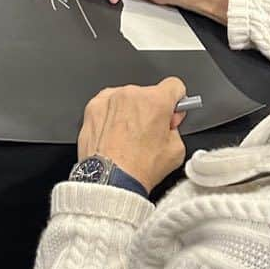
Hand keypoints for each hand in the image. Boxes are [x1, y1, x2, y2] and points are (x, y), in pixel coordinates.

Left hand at [76, 77, 187, 192]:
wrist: (110, 182)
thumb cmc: (139, 169)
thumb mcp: (176, 151)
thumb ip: (176, 129)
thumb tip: (170, 123)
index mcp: (156, 101)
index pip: (174, 85)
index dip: (176, 101)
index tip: (172, 112)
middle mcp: (131, 95)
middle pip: (148, 94)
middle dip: (151, 110)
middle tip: (148, 133)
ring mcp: (110, 99)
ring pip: (127, 99)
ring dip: (130, 112)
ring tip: (128, 138)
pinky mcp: (93, 108)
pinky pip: (107, 105)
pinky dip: (111, 116)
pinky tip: (114, 136)